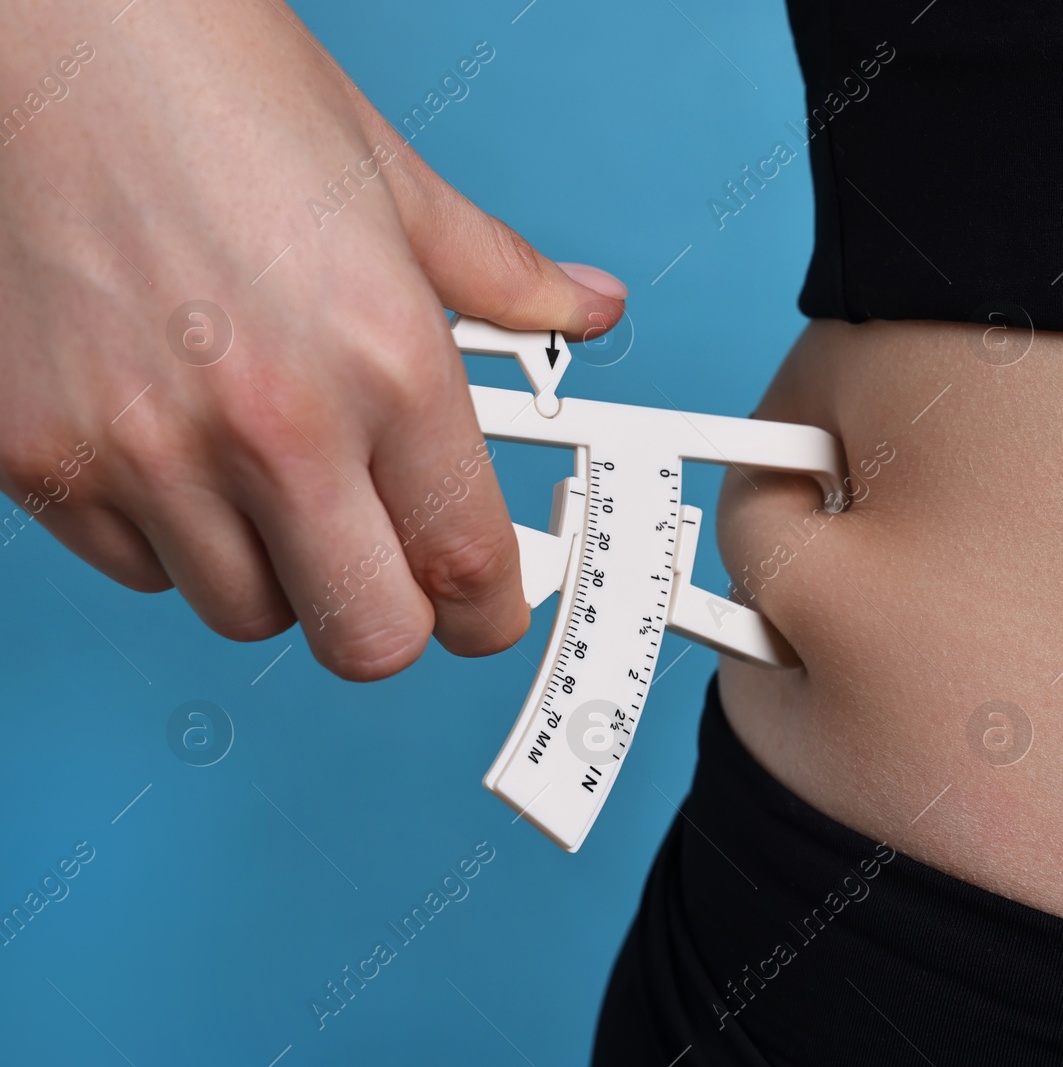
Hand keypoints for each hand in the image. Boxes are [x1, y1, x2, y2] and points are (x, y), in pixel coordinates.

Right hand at [0, 0, 625, 678]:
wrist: (51, 28)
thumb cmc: (215, 88)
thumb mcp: (398, 185)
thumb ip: (507, 279)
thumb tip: (587, 308)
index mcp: (384, 360)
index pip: (468, 567)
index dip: (490, 612)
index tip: (486, 611)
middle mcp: (271, 423)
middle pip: (369, 638)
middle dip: (393, 618)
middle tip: (389, 564)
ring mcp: (144, 451)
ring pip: (247, 612)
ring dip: (279, 572)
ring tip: (276, 474)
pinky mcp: (39, 457)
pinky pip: (136, 569)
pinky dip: (173, 538)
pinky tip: (184, 450)